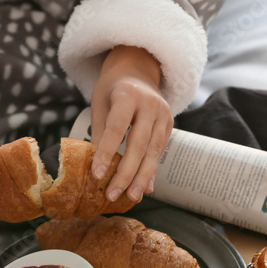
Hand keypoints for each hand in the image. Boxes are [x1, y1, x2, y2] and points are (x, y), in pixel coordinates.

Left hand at [90, 46, 172, 202]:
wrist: (138, 70)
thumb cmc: (112, 89)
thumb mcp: (100, 103)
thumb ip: (101, 132)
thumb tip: (98, 167)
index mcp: (128, 94)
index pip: (117, 127)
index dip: (106, 152)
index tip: (96, 175)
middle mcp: (150, 104)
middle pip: (139, 143)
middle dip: (126, 172)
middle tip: (113, 195)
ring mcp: (164, 114)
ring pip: (154, 150)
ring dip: (141, 177)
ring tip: (130, 197)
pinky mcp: (170, 124)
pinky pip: (160, 151)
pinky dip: (151, 170)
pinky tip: (143, 188)